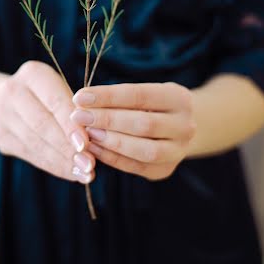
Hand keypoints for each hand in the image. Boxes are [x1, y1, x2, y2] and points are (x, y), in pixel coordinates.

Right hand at [0, 60, 95, 183]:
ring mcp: (2, 114)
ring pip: (36, 143)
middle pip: (43, 124)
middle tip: (89, 164)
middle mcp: (12, 91)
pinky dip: (52, 166)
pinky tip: (70, 173)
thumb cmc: (47, 94)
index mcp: (32, 73)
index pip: (54, 102)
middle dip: (68, 147)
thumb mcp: (60, 90)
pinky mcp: (0, 136)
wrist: (6, 99)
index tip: (87, 144)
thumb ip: (74, 109)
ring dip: (62, 161)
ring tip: (84, 173)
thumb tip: (94, 138)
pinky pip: (30, 154)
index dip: (71, 125)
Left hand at [70, 82, 195, 179]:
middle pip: (143, 124)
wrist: (178, 126)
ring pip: (144, 150)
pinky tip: (93, 148)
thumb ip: (119, 98)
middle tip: (78, 116)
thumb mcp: (144, 93)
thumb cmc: (152, 104)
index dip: (107, 96)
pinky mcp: (165, 170)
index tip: (80, 96)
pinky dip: (112, 158)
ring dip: (110, 142)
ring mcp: (178, 151)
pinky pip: (136, 167)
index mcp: (179, 98)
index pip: (139, 95)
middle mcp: (184, 126)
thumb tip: (83, 102)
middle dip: (106, 120)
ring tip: (86, 134)